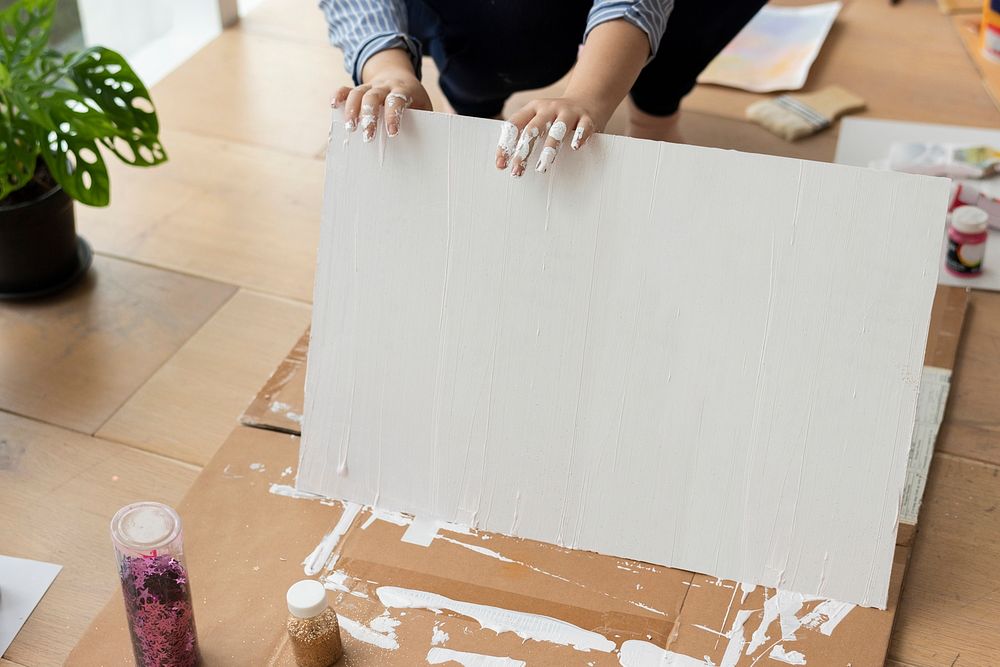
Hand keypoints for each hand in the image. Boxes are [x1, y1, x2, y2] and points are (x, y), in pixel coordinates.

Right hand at [332, 49, 432, 141]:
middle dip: (369, 116)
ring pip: (359, 92)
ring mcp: (371, 86)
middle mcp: (385, 86)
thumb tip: (424, 145)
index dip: (393, 115)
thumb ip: (424, 121)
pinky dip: (339, 95)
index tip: (392, 132)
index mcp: (404, 90)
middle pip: (374, 96)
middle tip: (368, 136)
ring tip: (350, 128)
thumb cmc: (414, 99)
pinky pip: (347, 88)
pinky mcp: (360, 89)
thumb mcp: (424, 107)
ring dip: (352, 110)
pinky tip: (333, 105)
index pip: (397, 100)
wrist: (399, 75)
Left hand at [496, 96, 612, 176]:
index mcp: (533, 108)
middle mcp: (549, 108)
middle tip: (517, 171)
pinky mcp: (586, 118)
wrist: (587, 99)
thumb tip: (504, 162)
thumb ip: (524, 137)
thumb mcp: (538, 119)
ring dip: (549, 148)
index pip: (515, 124)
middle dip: (524, 151)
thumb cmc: (556, 117)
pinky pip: (583, 127)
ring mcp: (568, 112)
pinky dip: (579, 136)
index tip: (501, 165)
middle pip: (533, 129)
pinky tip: (575, 147)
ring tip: (542, 166)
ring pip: (558, 129)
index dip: (506, 144)